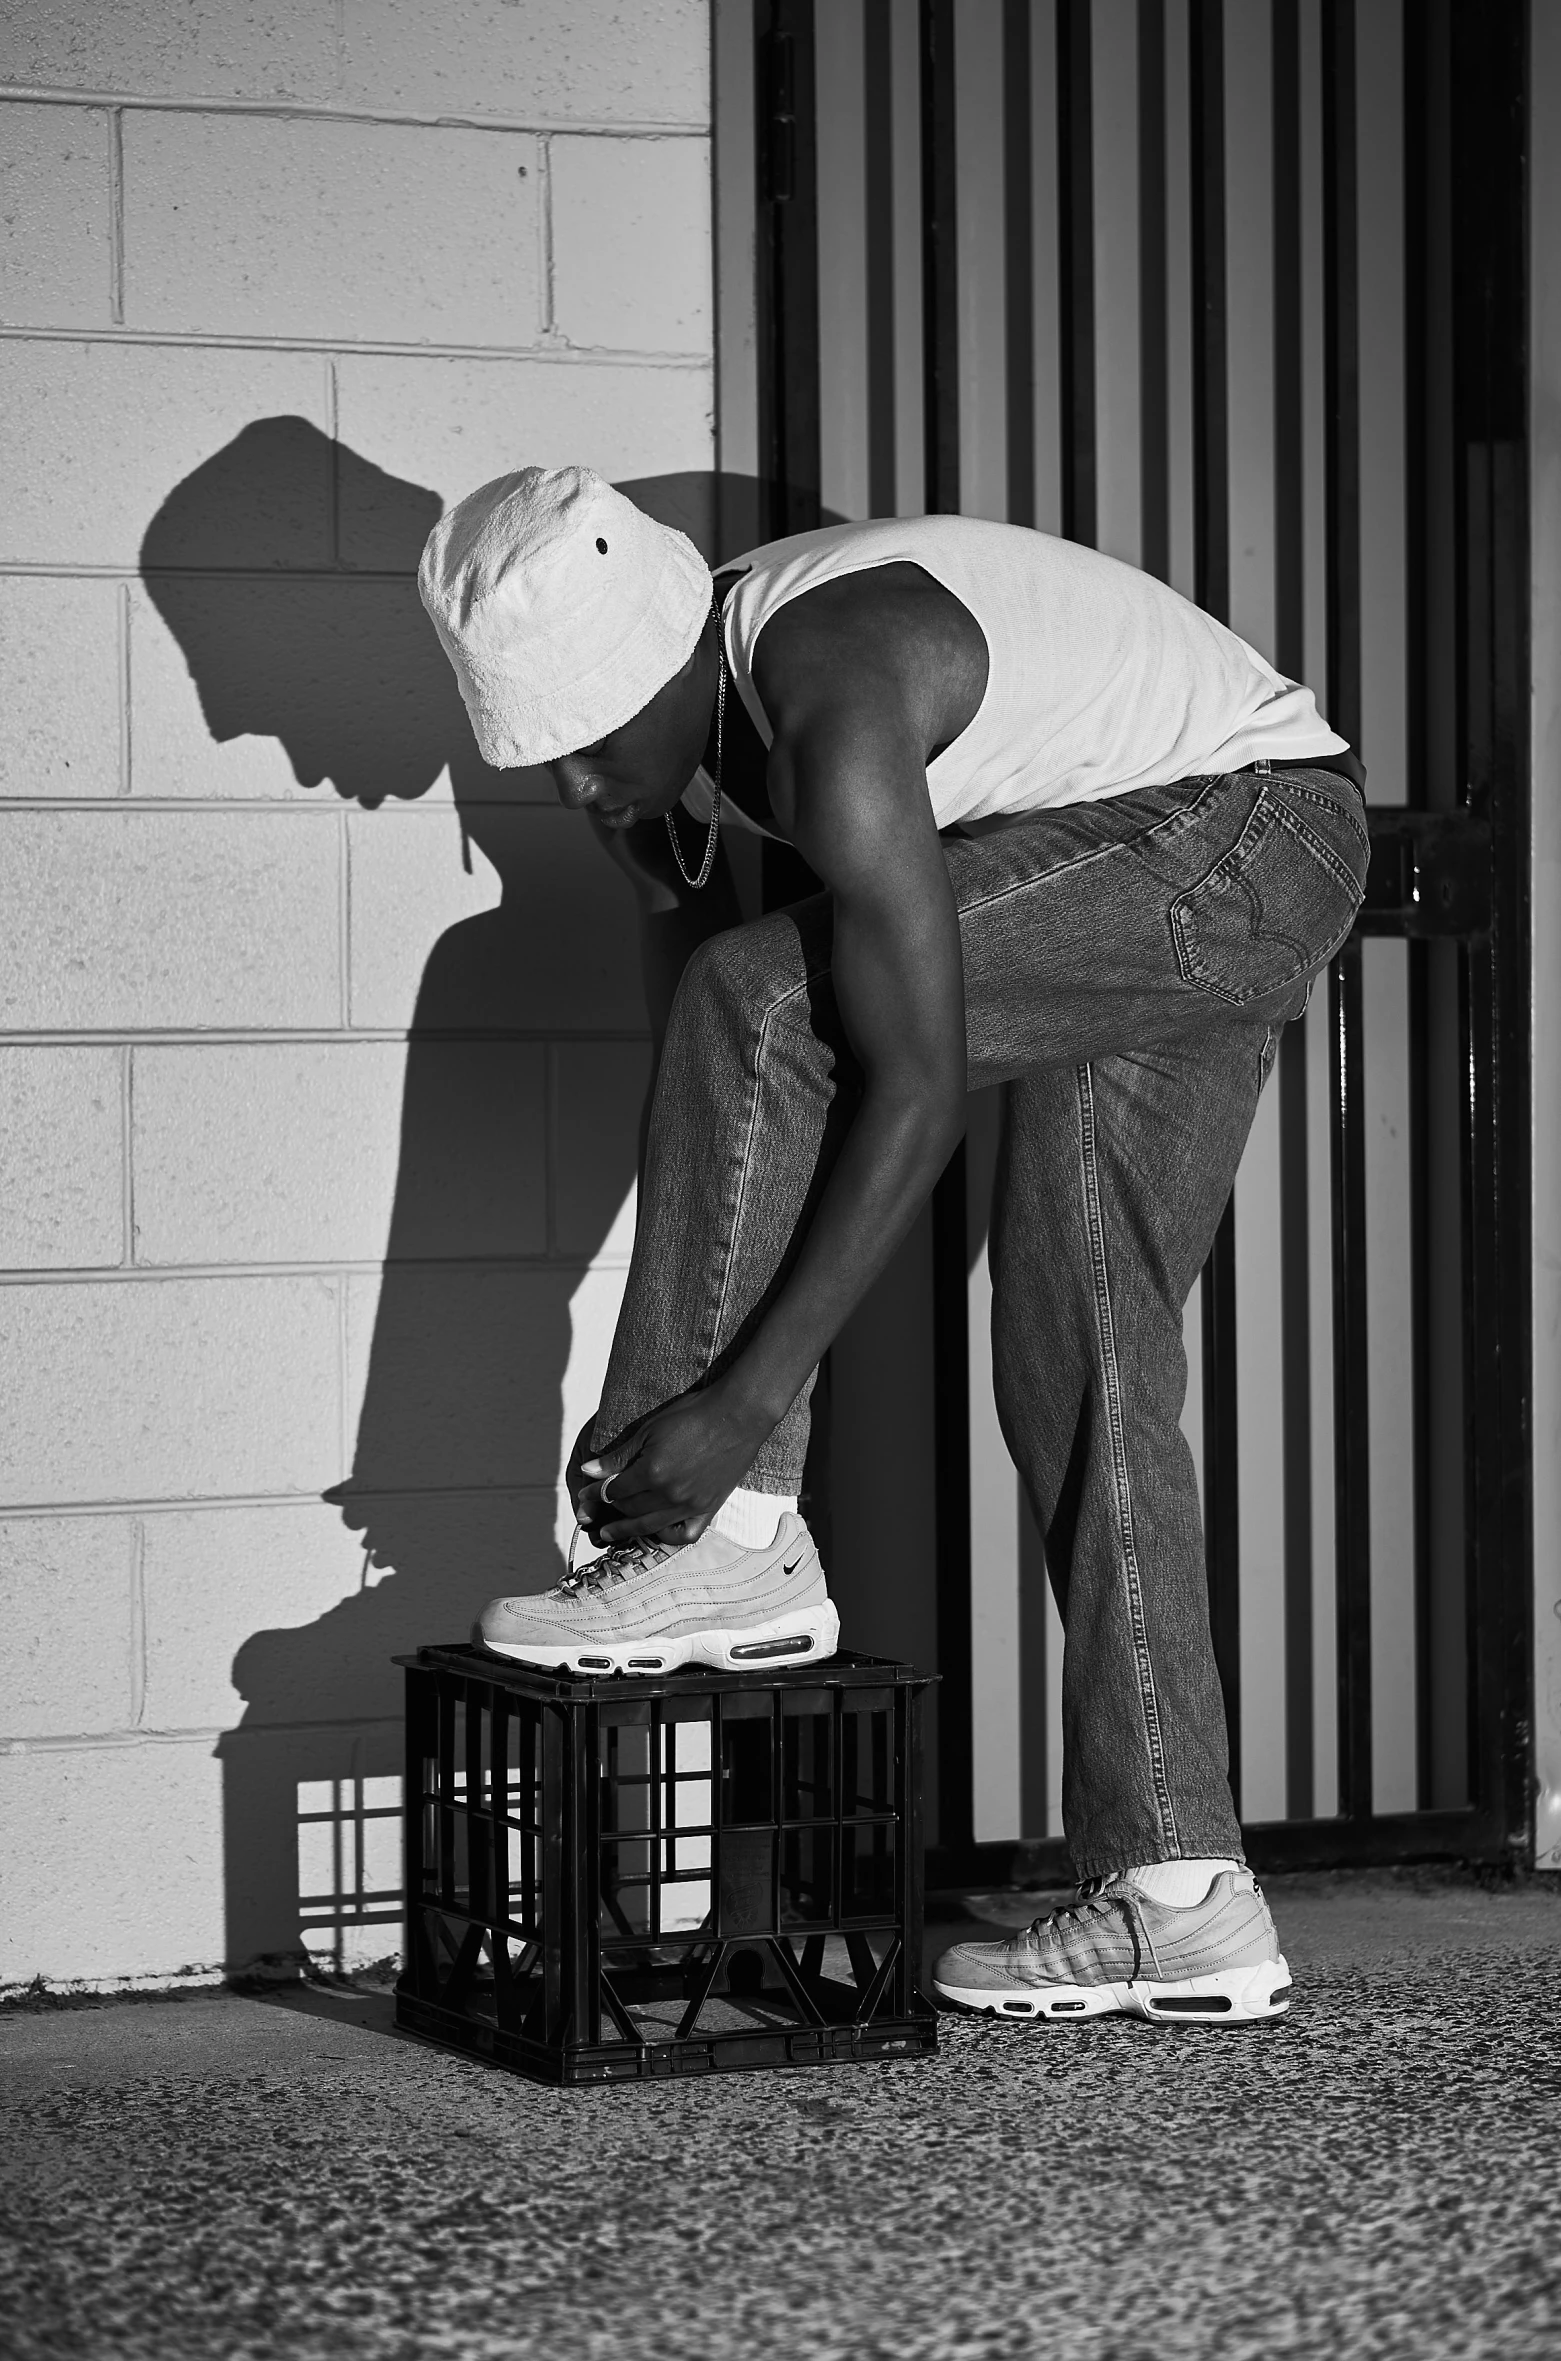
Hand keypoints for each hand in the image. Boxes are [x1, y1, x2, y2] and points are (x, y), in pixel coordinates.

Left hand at [579, 1381, 770, 1545]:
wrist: (737, 1416)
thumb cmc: (692, 1416)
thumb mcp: (649, 1430)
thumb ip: (618, 1456)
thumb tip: (588, 1471)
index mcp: (651, 1472)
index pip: (614, 1491)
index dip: (596, 1493)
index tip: (585, 1494)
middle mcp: (669, 1494)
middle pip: (629, 1509)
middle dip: (608, 1509)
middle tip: (593, 1512)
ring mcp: (690, 1504)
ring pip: (650, 1525)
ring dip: (626, 1529)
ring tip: (610, 1533)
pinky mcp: (709, 1508)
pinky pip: (684, 1534)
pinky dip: (668, 1537)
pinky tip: (656, 1532)